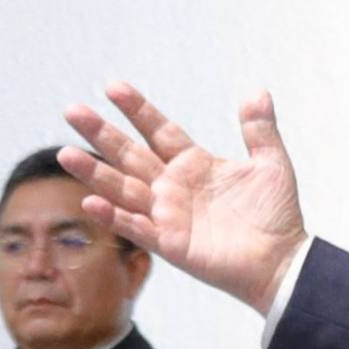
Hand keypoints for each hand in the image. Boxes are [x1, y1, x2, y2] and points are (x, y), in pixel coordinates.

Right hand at [62, 83, 309, 309]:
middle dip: (101, 133)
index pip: (158, 129)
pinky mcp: (169, 243)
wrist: (283, 261)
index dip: (137, 109)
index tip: (113, 86)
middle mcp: (173, 186)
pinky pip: (135, 227)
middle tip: (71, 110)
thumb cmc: (277, 215)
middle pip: (129, 154)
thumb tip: (257, 91)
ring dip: (94, 173)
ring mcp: (167, 214)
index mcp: (194, 163)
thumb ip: (260, 129)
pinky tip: (90, 202)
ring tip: (65, 153)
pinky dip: (113, 216)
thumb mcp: (271, 164)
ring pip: (122, 189)